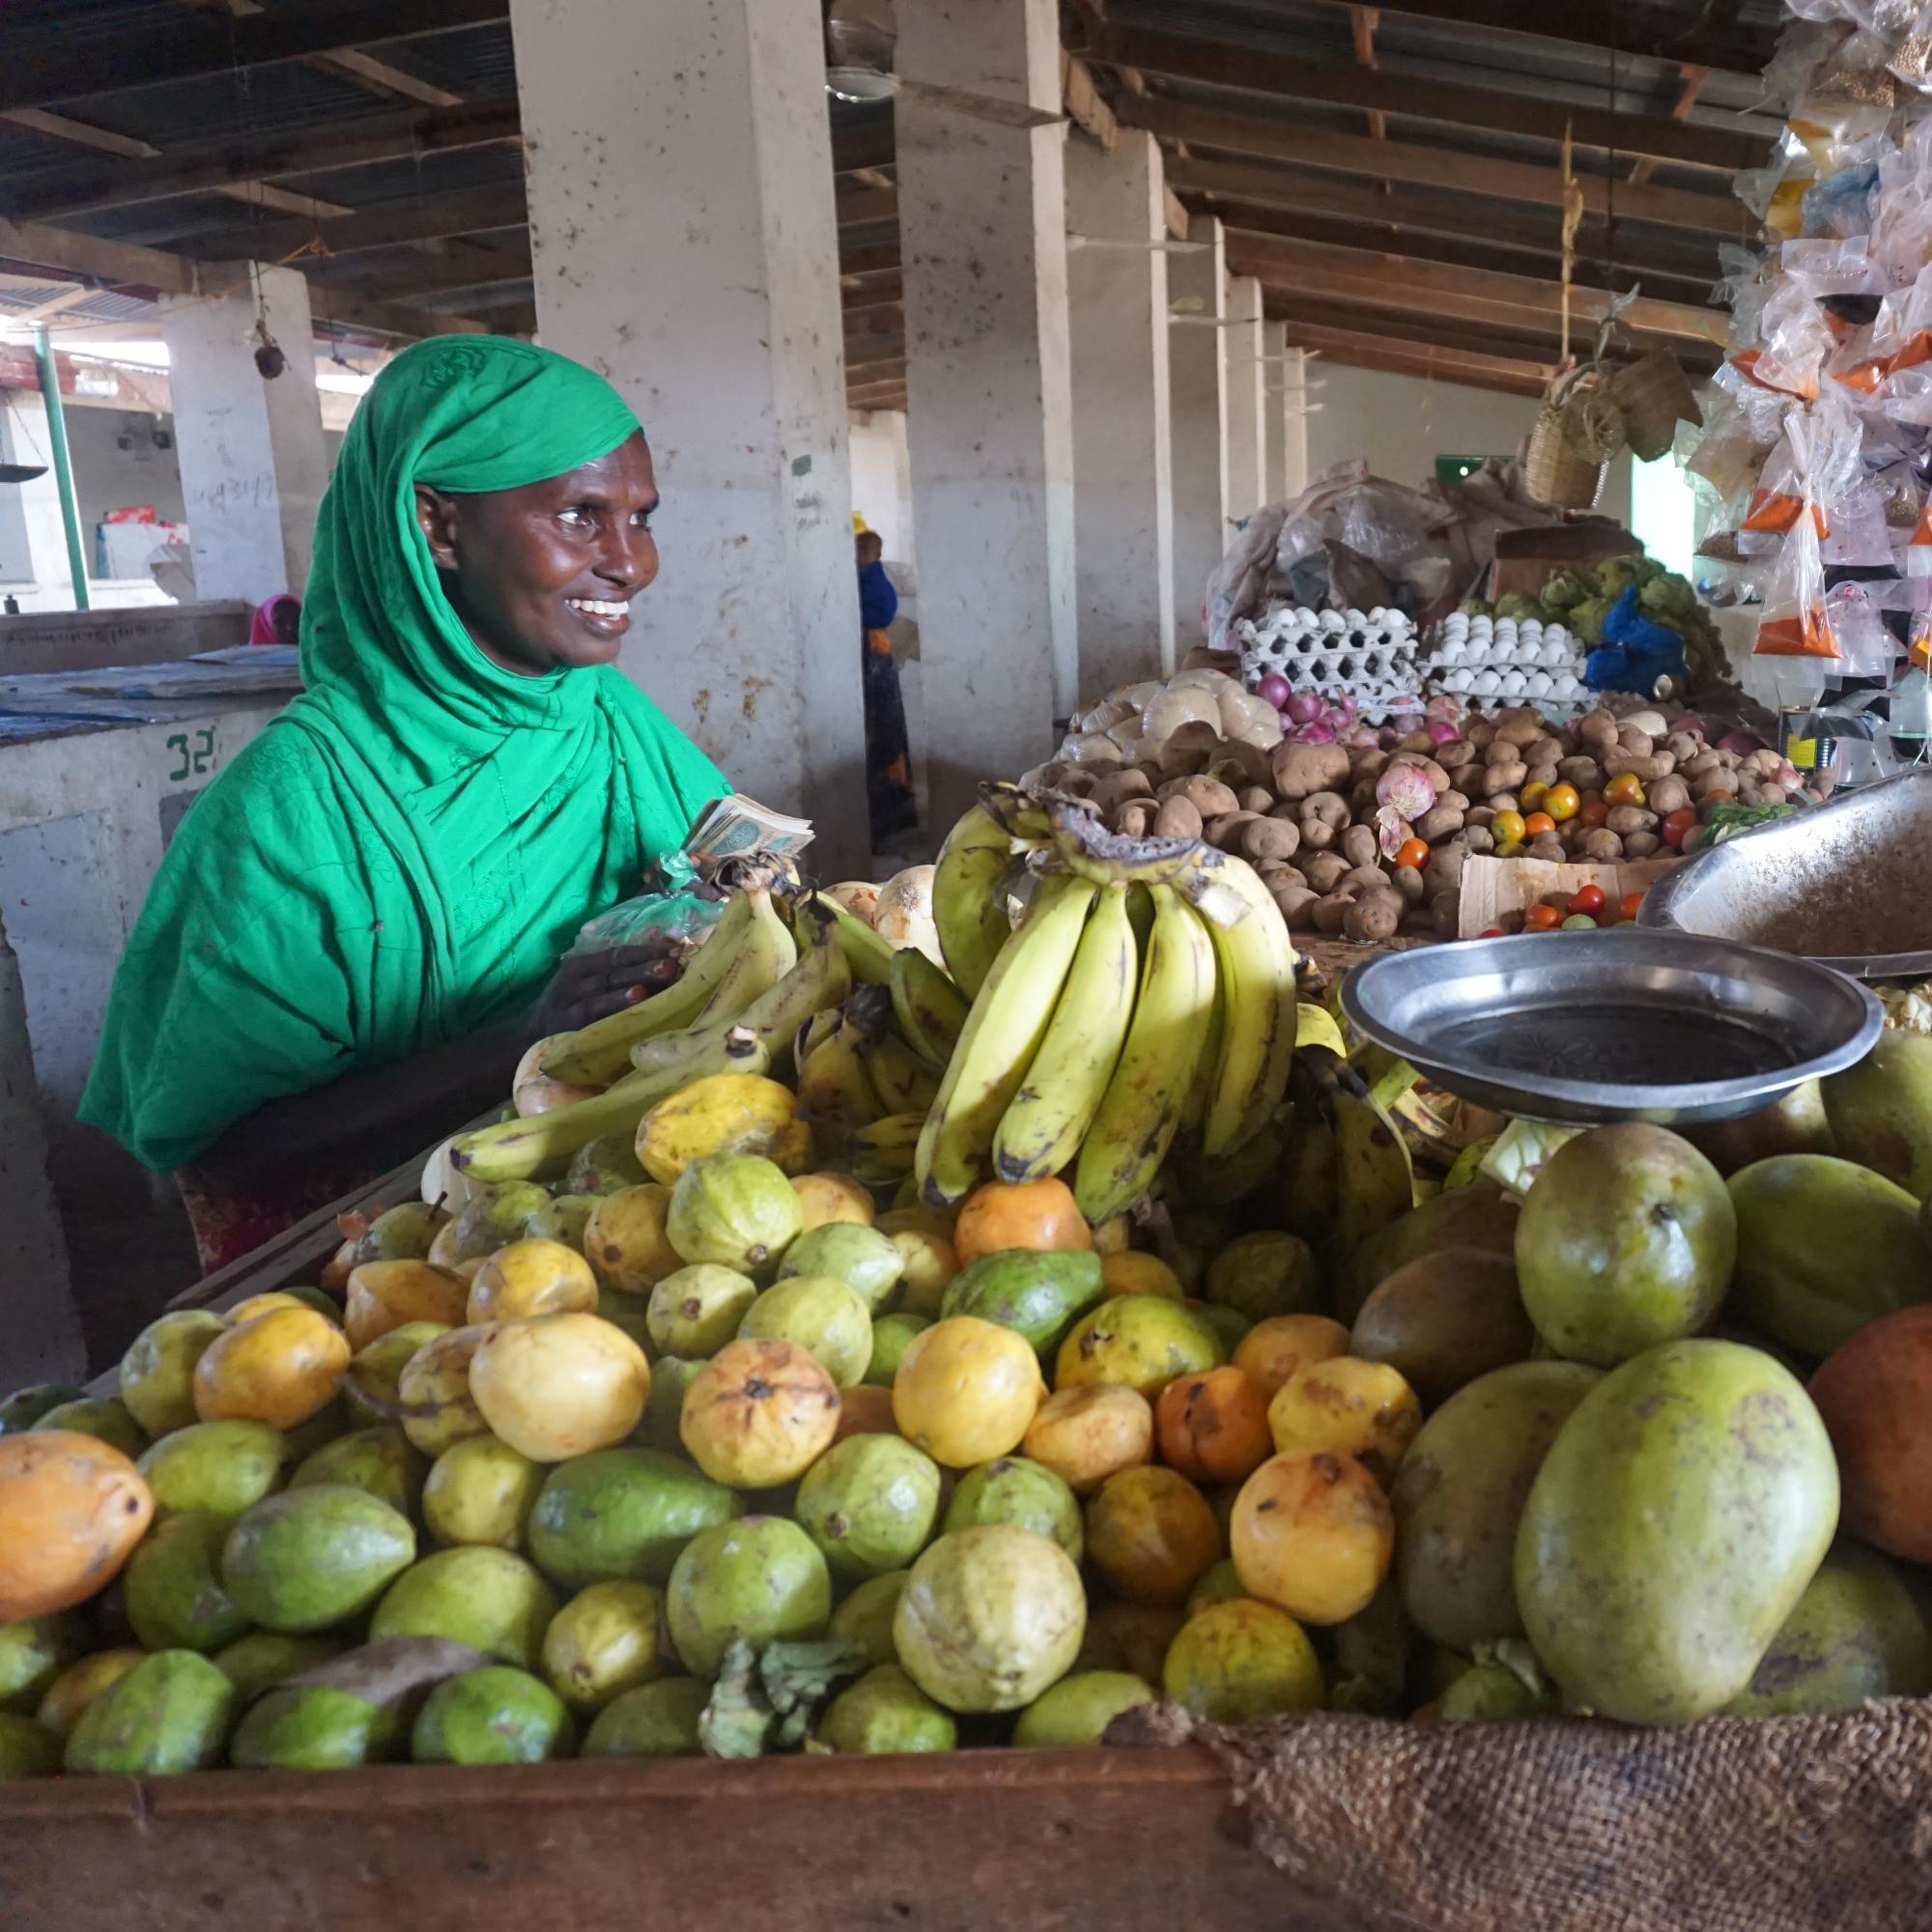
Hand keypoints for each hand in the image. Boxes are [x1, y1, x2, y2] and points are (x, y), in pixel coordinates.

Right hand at [534, 944, 682, 1036]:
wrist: (528, 1038)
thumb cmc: (569, 1009)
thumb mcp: (586, 984)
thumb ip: (617, 971)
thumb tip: (662, 953)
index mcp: (582, 965)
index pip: (618, 953)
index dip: (647, 949)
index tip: (677, 946)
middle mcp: (574, 980)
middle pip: (614, 969)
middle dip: (645, 965)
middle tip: (673, 962)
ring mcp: (570, 1002)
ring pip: (604, 990)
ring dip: (631, 986)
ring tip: (656, 980)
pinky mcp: (568, 1025)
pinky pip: (594, 1015)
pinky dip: (614, 1009)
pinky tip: (634, 1005)